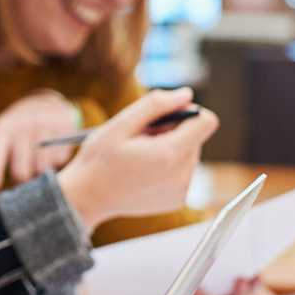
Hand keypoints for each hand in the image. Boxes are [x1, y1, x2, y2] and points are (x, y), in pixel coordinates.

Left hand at [0, 91, 78, 188]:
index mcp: (2, 129)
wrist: (41, 106)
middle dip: (21, 180)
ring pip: (43, 169)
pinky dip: (56, 164)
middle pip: (22, 171)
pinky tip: (52, 156)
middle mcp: (23, 124)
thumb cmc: (13, 131)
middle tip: (22, 176)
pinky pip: (61, 160)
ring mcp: (46, 125)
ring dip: (40, 174)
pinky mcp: (65, 128)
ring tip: (37, 165)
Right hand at [55, 88, 216, 229]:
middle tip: (142, 139)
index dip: (187, 112)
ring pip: (190, 155)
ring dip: (171, 150)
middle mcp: (182, 176)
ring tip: (141, 156)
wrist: (88, 197)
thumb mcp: (121, 124)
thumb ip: (156, 105)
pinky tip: (145, 171)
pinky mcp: (178, 200)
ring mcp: (181, 191)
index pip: (206, 121)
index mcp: (169, 154)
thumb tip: (186, 95)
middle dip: (173, 133)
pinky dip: (169, 167)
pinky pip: (184, 173)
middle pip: (196, 138)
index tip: (163, 118)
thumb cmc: (99, 159)